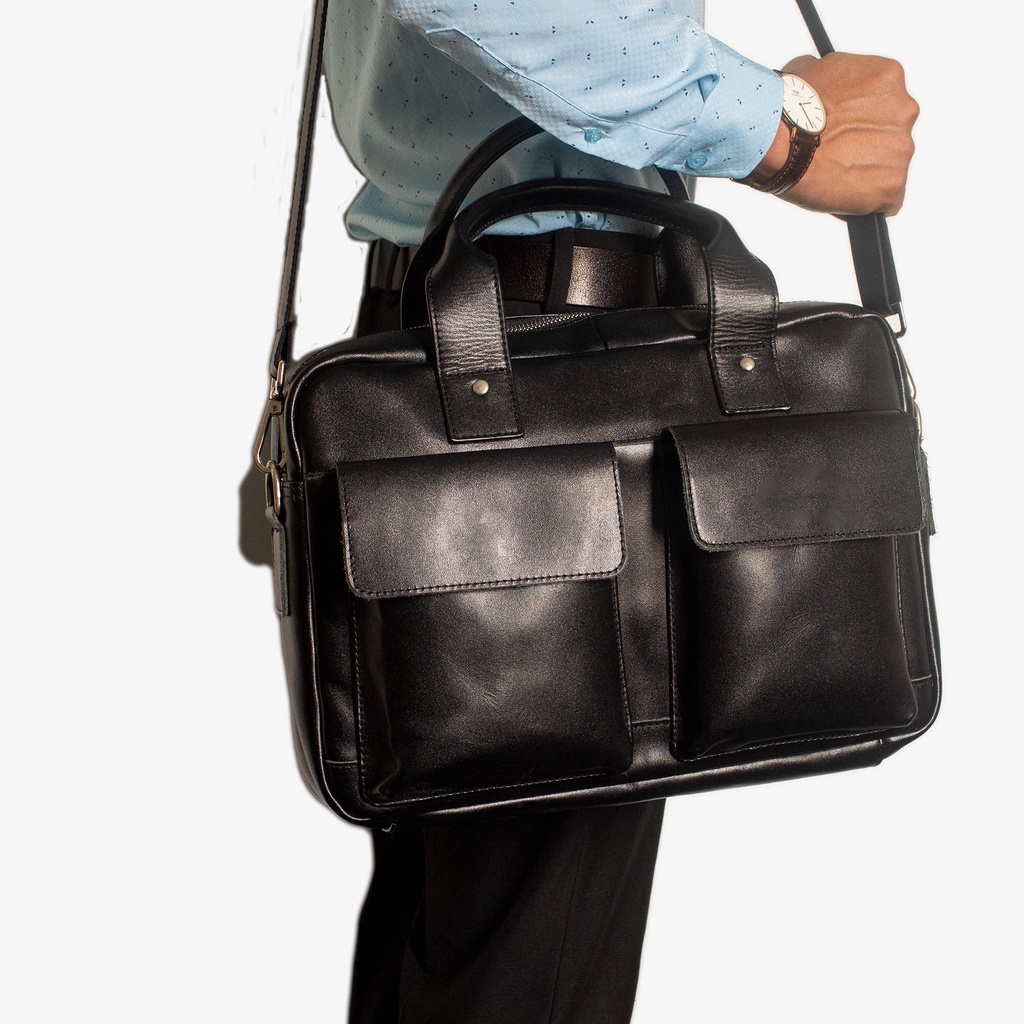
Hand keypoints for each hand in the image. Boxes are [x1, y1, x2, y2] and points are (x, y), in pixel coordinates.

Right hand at [753, 53, 918, 215]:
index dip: (859, 122)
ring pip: (888, 169)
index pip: (885, 103)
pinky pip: (886, 201)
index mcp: (889, 77)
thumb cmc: (788, 107)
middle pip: (891, 136)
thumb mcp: (810, 68)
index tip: (841, 131)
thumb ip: (831, 77)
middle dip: (866, 147)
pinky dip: (867, 203)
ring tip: (832, 176)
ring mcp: (901, 150)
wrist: (778, 140)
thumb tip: (822, 85)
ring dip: (865, 174)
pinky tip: (841, 197)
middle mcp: (905, 110)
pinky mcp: (892, 185)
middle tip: (836, 155)